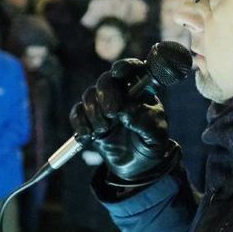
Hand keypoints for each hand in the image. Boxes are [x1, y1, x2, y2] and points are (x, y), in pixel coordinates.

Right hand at [69, 59, 177, 184]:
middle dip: (106, 94)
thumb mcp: (155, 134)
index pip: (133, 69)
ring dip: (94, 113)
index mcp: (140, 90)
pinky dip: (80, 124)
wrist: (138, 164)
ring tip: (105, 130)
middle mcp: (120, 92)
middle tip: (112, 113)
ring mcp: (103, 104)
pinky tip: (89, 136)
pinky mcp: (89, 118)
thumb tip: (125, 111)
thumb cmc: (151, 143)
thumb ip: (143, 121)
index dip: (124, 67)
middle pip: (106, 80)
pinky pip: (77, 113)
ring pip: (89, 95)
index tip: (118, 73)